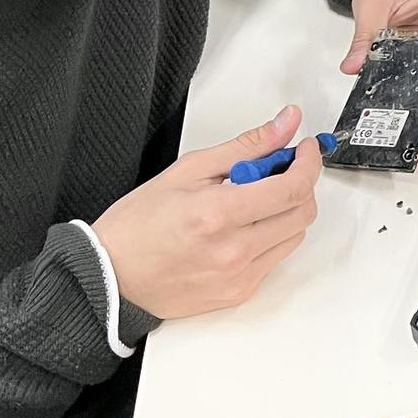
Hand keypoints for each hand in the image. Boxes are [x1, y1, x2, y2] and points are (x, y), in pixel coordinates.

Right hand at [93, 106, 321, 318]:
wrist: (109, 276)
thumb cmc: (137, 225)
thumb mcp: (189, 170)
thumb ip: (245, 147)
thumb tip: (285, 124)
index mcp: (218, 215)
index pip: (292, 188)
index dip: (308, 163)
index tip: (305, 150)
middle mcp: (233, 251)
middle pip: (302, 213)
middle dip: (301, 184)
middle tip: (280, 171)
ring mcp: (239, 276)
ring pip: (294, 236)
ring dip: (287, 211)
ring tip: (255, 200)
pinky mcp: (239, 293)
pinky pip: (275, 259)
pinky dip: (270, 237)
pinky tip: (244, 228)